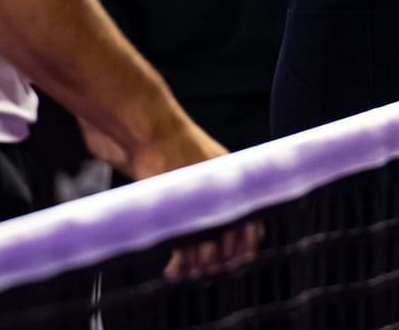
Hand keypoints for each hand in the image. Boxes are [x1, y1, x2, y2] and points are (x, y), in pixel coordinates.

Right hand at [89, 116, 258, 279]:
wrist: (146, 125)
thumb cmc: (164, 142)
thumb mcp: (196, 163)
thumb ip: (207, 189)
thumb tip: (211, 226)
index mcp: (232, 181)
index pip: (253, 226)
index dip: (244, 250)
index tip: (232, 266)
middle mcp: (222, 193)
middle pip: (232, 245)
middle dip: (219, 265)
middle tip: (202, 274)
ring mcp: (201, 202)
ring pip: (210, 252)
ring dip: (198, 269)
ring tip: (185, 274)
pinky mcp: (179, 208)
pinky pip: (185, 249)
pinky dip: (179, 266)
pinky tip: (171, 271)